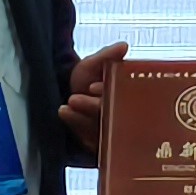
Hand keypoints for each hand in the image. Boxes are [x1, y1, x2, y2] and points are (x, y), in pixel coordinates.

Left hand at [57, 41, 129, 159]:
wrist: (65, 96)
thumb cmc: (85, 81)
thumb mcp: (93, 65)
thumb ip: (107, 57)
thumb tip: (124, 46)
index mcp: (130, 98)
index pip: (127, 98)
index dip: (108, 93)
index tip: (92, 86)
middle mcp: (126, 118)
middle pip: (115, 117)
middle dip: (93, 107)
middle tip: (75, 98)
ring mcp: (114, 136)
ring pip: (103, 133)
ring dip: (82, 121)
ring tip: (65, 108)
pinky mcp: (101, 149)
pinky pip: (92, 145)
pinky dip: (78, 129)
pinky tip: (65, 115)